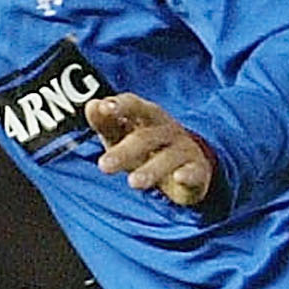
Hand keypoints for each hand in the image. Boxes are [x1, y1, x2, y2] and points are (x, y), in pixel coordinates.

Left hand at [88, 93, 216, 208]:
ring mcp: (183, 150)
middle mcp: (167, 130)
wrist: (186, 166)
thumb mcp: (123, 134)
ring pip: (167, 158)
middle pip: (145, 138)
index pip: (134, 106)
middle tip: (103, 166)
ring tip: (133, 183)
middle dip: (125, 151)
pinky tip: (179, 178)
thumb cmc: (146, 146)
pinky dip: (188, 175)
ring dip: (151, 170)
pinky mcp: (197, 170)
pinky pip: (194, 172)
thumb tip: (91, 106)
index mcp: (148, 116)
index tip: (104, 108)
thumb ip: (105, 122)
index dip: (120, 106)